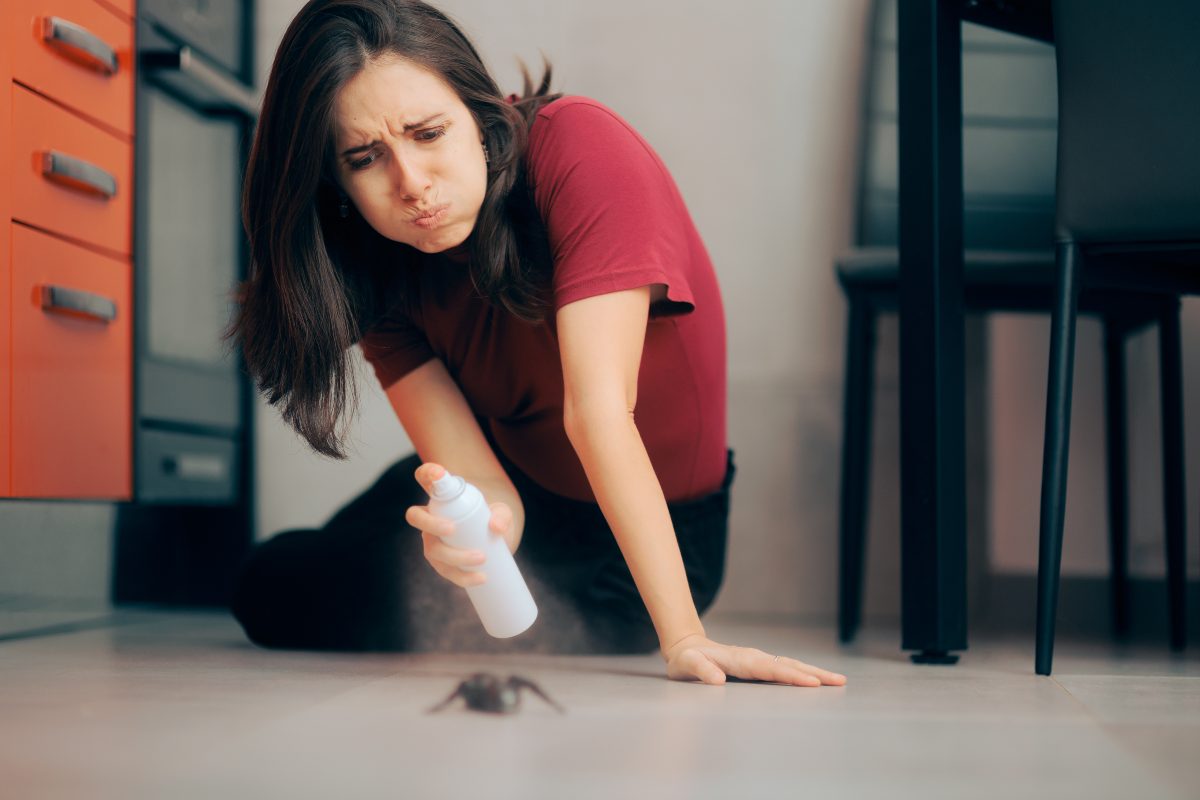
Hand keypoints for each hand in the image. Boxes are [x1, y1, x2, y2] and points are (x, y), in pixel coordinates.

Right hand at [406, 462, 515, 588]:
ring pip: (432, 549)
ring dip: (455, 556)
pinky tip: (480, 578)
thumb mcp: (502, 511)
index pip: (426, 478)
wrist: (497, 540)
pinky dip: (463, 577)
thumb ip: (503, 514)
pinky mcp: (441, 563)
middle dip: (431, 523)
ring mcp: (432, 541)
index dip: (427, 473)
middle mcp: (430, 517)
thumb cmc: (493, 517)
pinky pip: (445, 571)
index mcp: (441, 496)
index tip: (438, 473)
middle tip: (452, 529)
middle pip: (416, 517)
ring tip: (482, 558)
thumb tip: (496, 527)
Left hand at [662, 633, 846, 686]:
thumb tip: (718, 680)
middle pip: (788, 665)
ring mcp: (757, 661)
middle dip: (814, 673)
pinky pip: (784, 670)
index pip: (770, 669)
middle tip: (839, 681)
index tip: (812, 682)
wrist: (686, 647)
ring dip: (813, 672)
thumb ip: (701, 671)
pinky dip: (802, 674)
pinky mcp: (758, 666)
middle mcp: (753, 658)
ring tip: (837, 681)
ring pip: (790, 665)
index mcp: (739, 659)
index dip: (791, 676)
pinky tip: (816, 681)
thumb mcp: (687, 665)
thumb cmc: (685, 660)